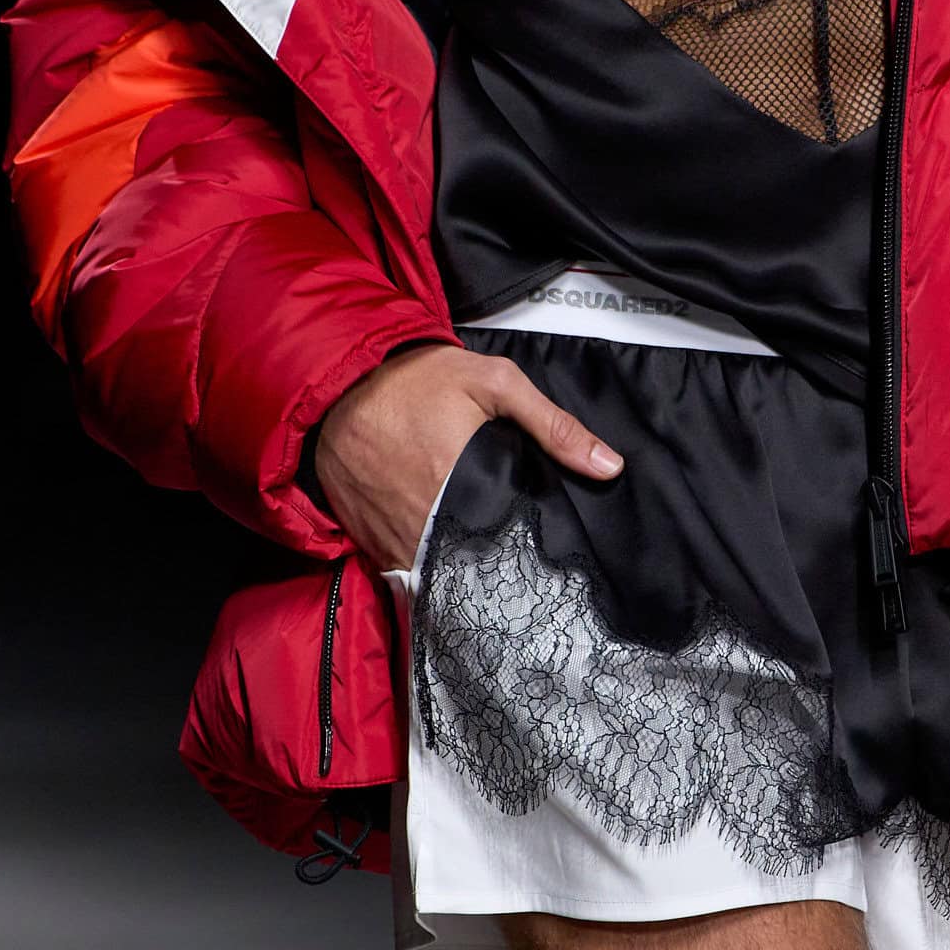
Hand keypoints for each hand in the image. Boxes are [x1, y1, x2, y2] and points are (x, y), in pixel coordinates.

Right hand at [314, 341, 623, 573]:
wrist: (342, 376)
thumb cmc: (417, 378)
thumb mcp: (496, 384)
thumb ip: (554, 427)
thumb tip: (608, 466)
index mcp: (459, 486)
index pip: (505, 549)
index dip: (522, 556)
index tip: (536, 558)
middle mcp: (421, 520)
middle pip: (468, 568)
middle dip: (487, 565)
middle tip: (503, 553)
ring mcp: (387, 534)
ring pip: (430, 572)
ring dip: (450, 565)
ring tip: (469, 551)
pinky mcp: (363, 535)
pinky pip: (395, 566)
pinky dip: (415, 558)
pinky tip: (430, 540)